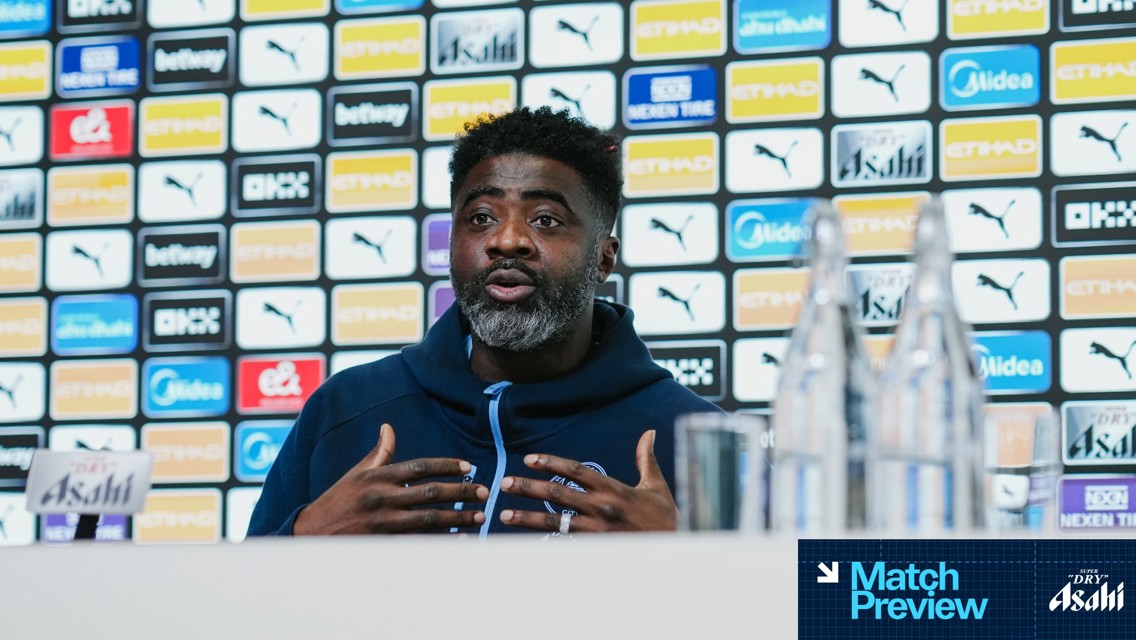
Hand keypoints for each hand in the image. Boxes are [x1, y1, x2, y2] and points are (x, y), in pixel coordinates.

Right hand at [292, 423, 488, 534]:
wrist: (312, 534)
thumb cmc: (338, 500)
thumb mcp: (357, 474)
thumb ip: (379, 453)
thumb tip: (388, 427)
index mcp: (378, 476)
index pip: (420, 467)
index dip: (446, 465)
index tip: (468, 466)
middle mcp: (382, 497)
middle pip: (430, 492)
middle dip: (461, 492)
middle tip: (484, 492)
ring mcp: (383, 522)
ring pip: (429, 518)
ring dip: (458, 517)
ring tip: (480, 517)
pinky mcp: (384, 543)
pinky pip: (419, 542)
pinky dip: (441, 541)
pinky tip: (460, 540)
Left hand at [498, 430, 677, 532]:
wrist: (677, 548)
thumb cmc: (666, 517)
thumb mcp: (656, 485)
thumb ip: (646, 459)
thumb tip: (649, 433)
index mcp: (613, 489)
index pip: (576, 471)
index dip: (551, 463)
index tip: (530, 459)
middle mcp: (602, 508)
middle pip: (558, 493)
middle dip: (529, 487)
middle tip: (505, 483)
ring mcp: (597, 531)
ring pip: (555, 521)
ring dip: (528, 517)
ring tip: (505, 515)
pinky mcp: (596, 549)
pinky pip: (565, 544)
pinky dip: (544, 541)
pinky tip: (524, 541)